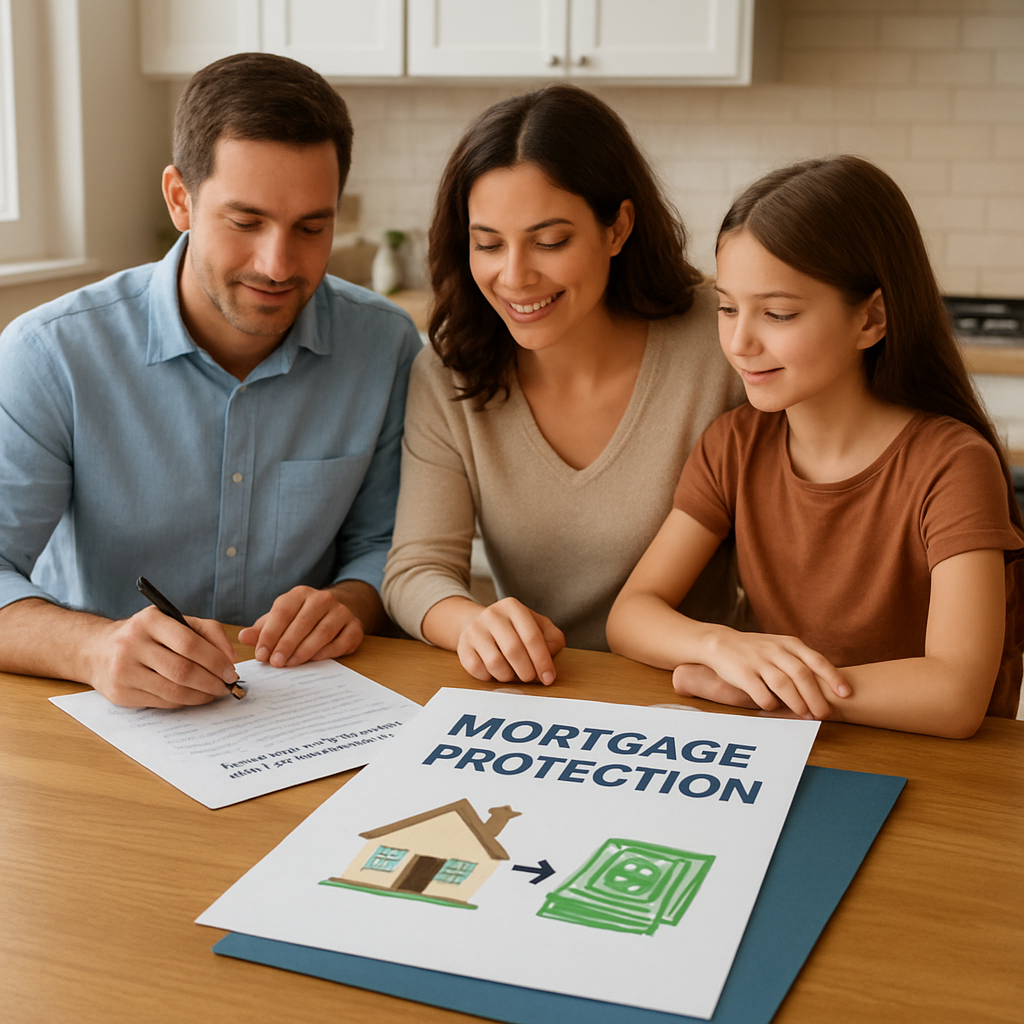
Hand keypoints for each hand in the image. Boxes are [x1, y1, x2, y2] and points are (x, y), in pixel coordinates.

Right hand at [85, 606, 238, 708]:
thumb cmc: (146, 635)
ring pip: (173, 690)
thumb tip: (231, 658)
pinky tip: (195, 697)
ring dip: (201, 695)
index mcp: (150, 620)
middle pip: (183, 670)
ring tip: (215, 692)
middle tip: (227, 685)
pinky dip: (185, 702)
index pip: (189, 643)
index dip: (215, 660)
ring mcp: (123, 670)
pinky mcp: (120, 693)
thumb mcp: (175, 621)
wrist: (97, 650)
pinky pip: (162, 702)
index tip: (231, 671)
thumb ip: (208, 632)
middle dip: (211, 681)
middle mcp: (132, 644)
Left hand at [237, 585, 363, 666]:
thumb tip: (243, 637)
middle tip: (275, 663)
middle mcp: (323, 599)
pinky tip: (314, 661)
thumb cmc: (303, 618)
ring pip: (322, 632)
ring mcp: (341, 612)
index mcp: (300, 594)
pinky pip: (341, 641)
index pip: (283, 612)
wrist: (338, 611)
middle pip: (303, 622)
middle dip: (286, 644)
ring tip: (291, 664)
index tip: (261, 654)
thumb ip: (262, 629)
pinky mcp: (355, 627)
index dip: (270, 634)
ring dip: (305, 650)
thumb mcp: (280, 619)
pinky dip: (327, 652)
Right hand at [456, 597, 564, 684]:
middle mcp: (491, 614)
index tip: (548, 677)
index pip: (532, 636)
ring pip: (495, 663)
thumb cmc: (516, 630)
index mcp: (512, 606)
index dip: (542, 660)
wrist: (482, 626)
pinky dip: (491, 677)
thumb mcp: (539, 627)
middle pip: (513, 650)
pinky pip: (478, 670)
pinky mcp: (463, 647)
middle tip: (531, 678)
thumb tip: (549, 654)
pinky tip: (495, 671)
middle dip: (527, 671)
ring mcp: (474, 630)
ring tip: (513, 673)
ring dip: (508, 676)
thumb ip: (552, 639)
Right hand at [683, 630, 849, 719]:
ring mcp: (758, 661)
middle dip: (816, 697)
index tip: (845, 694)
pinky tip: (774, 708)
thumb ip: (801, 662)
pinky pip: (760, 692)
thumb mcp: (781, 647)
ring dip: (797, 702)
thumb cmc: (757, 650)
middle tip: (824, 714)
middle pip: (802, 675)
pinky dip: (770, 703)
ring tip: (805, 715)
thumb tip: (828, 689)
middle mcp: (775, 651)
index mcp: (789, 644)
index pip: (816, 660)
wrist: (721, 643)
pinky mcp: (742, 673)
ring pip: (783, 684)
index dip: (833, 678)